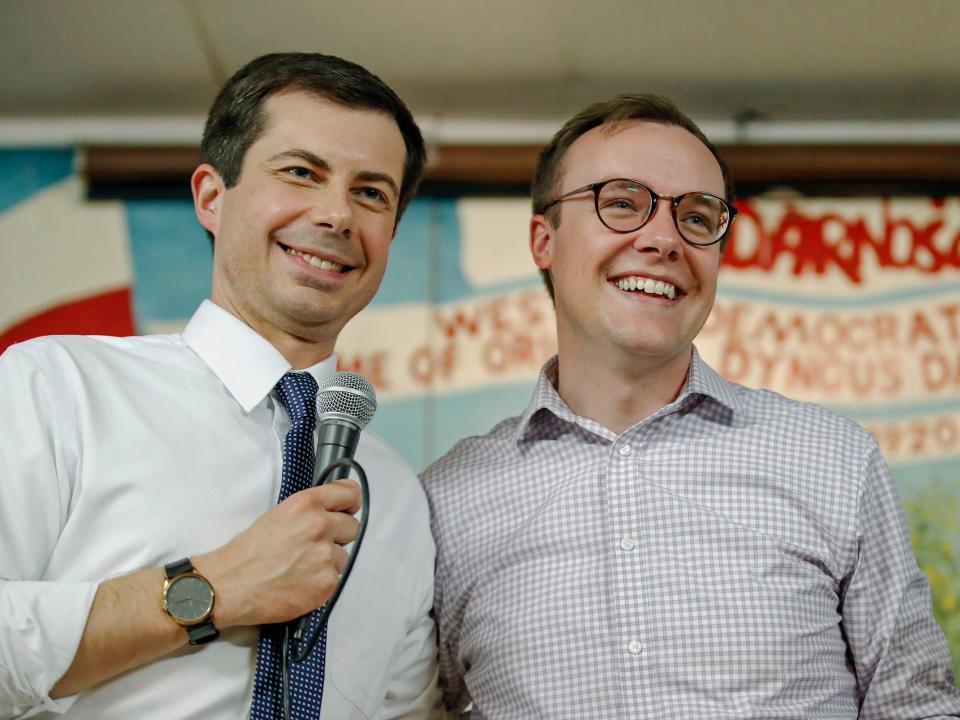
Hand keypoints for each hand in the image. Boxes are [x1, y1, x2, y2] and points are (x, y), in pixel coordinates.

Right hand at [193, 479, 361, 627]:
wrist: (229, 585)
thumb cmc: (248, 552)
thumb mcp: (279, 514)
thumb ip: (309, 511)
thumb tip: (332, 512)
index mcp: (307, 504)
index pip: (351, 494)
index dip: (350, 503)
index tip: (347, 509)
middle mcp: (320, 526)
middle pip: (352, 527)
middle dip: (338, 536)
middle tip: (315, 546)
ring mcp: (326, 555)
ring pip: (344, 556)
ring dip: (329, 561)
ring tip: (302, 567)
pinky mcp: (327, 582)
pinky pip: (336, 578)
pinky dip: (322, 581)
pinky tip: (301, 582)